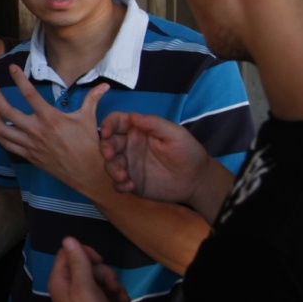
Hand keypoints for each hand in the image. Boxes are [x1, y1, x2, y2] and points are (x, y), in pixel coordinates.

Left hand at [0, 65, 109, 194]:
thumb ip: (92, 98)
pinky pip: (6, 144)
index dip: (18, 78)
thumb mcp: (88, 118)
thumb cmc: (88, 144)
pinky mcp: (28, 155)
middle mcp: (36, 130)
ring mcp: (30, 144)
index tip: (12, 68)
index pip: (29, 94)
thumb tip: (104, 85)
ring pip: (2, 129)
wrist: (86, 171)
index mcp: (50, 118)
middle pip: (7, 111)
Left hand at [49, 237, 127, 301]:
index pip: (68, 252)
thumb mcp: (84, 287)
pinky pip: (103, 294)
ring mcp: (80, 299)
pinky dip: (114, 298)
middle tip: (114, 288)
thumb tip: (68, 238)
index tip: (100, 261)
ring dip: (113, 288)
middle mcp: (67, 287)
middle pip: (87, 266)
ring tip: (122, 301)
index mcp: (60, 280)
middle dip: (105, 275)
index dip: (85, 253)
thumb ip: (77, 262)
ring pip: (98, 280)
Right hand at [99, 112, 214, 203]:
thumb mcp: (175, 134)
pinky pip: (117, 183)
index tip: (106, 132)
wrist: (197, 181)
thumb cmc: (188, 152)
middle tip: (110, 156)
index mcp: (138, 130)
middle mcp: (130, 146)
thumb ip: (154, 123)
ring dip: (112, 169)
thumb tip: (132, 115)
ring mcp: (129, 165)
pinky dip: (119, 184)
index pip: (116, 122)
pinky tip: (131, 186)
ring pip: (110, 164)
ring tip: (124, 177)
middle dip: (105, 148)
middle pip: (108, 142)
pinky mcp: (131, 181)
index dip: (108, 124)